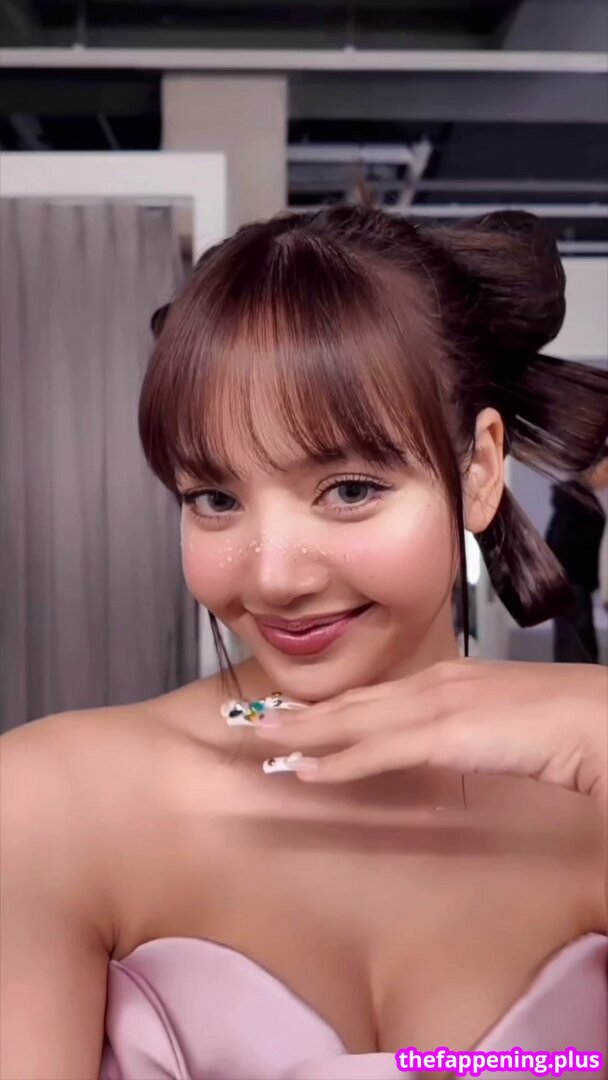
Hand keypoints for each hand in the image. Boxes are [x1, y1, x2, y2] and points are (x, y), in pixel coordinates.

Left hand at [255, 660, 606, 802]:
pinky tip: (308, 772)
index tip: (300, 714)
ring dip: (304, 734)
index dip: (335, 708)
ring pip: (353, 721)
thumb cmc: (560, 722)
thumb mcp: (504, 721)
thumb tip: (457, 744)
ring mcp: (434, 706)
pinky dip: (337, 761)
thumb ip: (473, 729)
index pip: (377, 696)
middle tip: (259, 723)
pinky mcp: (440, 733)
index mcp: (448, 681)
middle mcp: (433, 685)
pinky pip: (376, 751)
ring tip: (263, 742)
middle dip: (303, 716)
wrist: (593, 717)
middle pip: (354, 703)